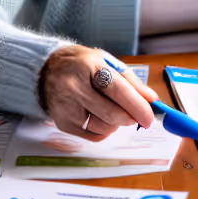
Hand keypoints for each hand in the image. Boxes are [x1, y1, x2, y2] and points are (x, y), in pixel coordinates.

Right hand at [38, 45, 160, 140]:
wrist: (46, 70)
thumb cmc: (81, 65)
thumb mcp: (107, 62)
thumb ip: (131, 81)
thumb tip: (152, 99)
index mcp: (89, 66)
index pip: (118, 91)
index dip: (137, 106)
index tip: (149, 117)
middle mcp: (74, 87)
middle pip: (111, 113)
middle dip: (130, 118)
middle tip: (137, 116)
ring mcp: (66, 107)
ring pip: (103, 127)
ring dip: (117, 124)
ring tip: (114, 111)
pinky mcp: (62, 122)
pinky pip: (92, 136)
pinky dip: (104, 130)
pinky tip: (101, 117)